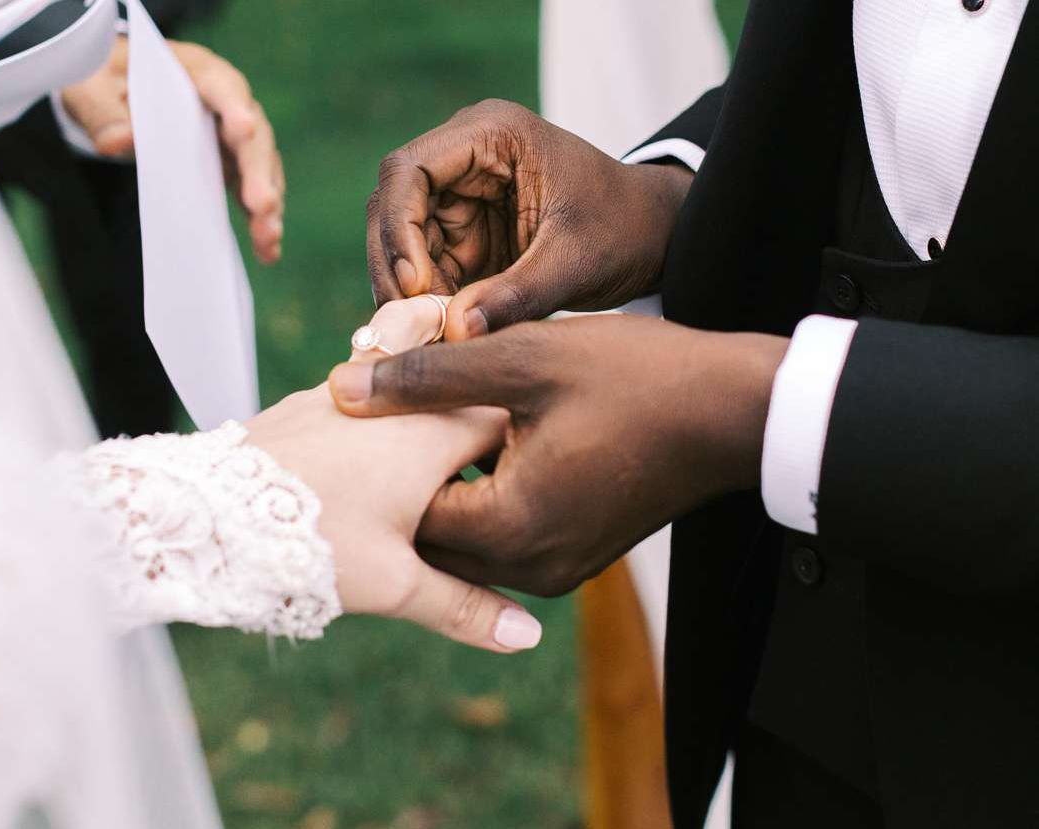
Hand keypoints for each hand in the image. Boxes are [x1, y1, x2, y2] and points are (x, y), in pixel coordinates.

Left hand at [61, 37, 284, 262]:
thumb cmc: (103, 80)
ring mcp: (230, 137)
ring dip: (266, 204)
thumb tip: (120, 142)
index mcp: (194, 71)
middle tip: (264, 205)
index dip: (235, 107)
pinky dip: (258, 221)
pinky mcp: (229, 166)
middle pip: (252, 136)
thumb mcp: (91, 89)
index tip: (245, 129)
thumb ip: (104, 113)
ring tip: (269, 237)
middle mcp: (223, 103)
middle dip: (259, 172)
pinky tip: (268, 251)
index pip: (221, 85)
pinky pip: (249, 193)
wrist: (110, 91)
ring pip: (260, 169)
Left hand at [245, 296, 542, 651]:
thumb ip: (466, 607)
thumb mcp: (395, 585)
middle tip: (482, 489)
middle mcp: (397, 398)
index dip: (524, 452)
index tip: (527, 483)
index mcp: (434, 432)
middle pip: (463, 404)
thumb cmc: (308, 547)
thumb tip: (527, 637)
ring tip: (424, 488)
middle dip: (478, 444)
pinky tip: (368, 474)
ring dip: (427, 434)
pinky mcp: (310, 402)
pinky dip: (382, 429)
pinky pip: (367, 404)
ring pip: (413, 400)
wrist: (203, 515)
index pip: (509, 420)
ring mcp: (349, 392)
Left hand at [327, 314, 787, 595]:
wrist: (733, 411)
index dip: (374, 460)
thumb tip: (342, 386)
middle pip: (430, 537)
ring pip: (465, 539)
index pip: (403, 516)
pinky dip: (478, 496)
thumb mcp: (521, 360)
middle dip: (401, 482)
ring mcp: (558, 568)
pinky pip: (502, 538)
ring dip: (440, 487)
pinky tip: (474, 441)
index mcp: (512, 528)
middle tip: (384, 421)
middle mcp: (532, 567)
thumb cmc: (635, 377)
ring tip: (424, 424)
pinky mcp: (575, 555)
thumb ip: (426, 376)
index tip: (361, 415)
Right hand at [366, 99, 691, 337]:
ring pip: (400, 242)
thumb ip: (517, 294)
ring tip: (423, 337)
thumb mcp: (575, 261)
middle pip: (392, 206)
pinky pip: (424, 267)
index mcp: (492, 134)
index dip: (397, 227)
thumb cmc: (625, 229)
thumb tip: (455, 333)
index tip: (414, 284)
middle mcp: (464, 157)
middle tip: (404, 326)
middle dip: (393, 267)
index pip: (409, 170)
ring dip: (405, 291)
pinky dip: (425, 302)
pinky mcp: (462, 233)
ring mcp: (460, 195)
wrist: (653, 236)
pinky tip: (434, 335)